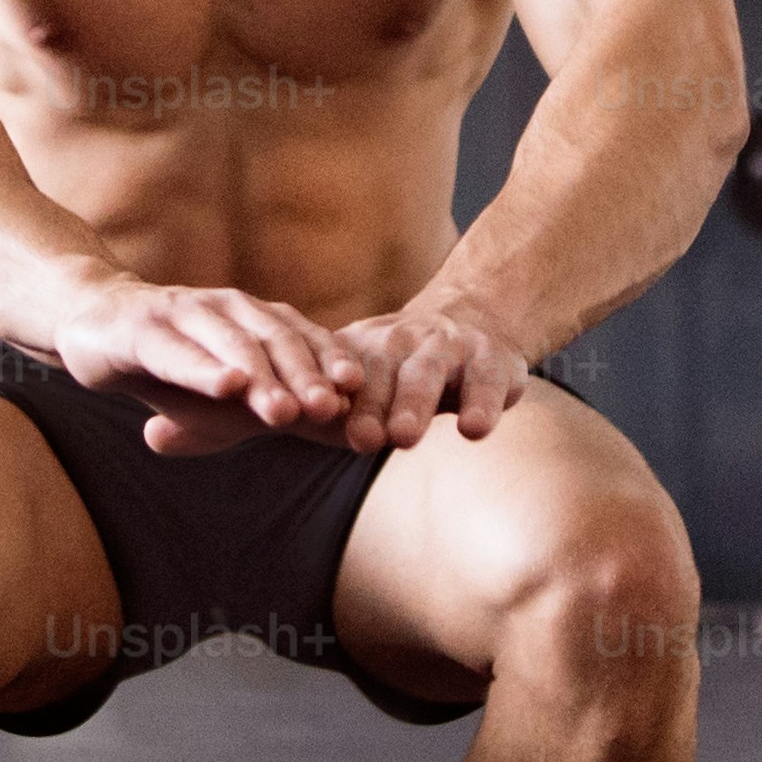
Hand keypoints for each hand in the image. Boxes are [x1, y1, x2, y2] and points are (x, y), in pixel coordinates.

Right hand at [43, 276, 361, 454]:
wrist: (97, 327)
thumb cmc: (176, 365)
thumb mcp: (234, 396)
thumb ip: (284, 411)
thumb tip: (353, 436)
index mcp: (255, 320)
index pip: (304, 340)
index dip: (332, 364)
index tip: (362, 396)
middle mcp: (227, 309)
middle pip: (276, 341)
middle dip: (306, 375)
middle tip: (332, 409)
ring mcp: (183, 314)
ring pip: (232, 345)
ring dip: (261, 377)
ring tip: (283, 409)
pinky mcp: (141, 330)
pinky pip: (177, 350)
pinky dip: (204, 368)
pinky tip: (226, 386)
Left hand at [319, 302, 527, 453]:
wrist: (473, 321)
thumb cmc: (405, 367)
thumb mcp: (369, 374)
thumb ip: (330, 398)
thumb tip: (266, 416)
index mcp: (370, 346)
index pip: (348, 372)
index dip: (337, 398)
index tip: (321, 426)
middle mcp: (408, 340)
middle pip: (388, 369)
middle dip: (374, 404)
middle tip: (362, 440)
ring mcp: (453, 346)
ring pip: (433, 371)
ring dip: (417, 403)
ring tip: (405, 437)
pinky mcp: (495, 359)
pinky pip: (488, 381)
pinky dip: (481, 404)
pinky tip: (473, 429)